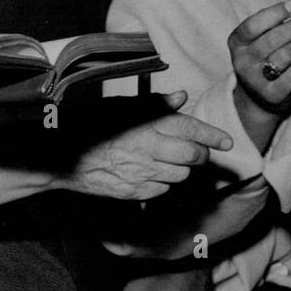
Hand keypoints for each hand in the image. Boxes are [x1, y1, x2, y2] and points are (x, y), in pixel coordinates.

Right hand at [55, 91, 233, 201]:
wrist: (62, 157)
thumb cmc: (91, 126)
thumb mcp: (122, 107)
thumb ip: (155, 104)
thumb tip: (180, 97)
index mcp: (148, 126)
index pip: (191, 130)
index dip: (213, 136)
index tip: (228, 142)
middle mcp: (149, 151)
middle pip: (193, 157)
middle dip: (201, 154)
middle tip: (198, 151)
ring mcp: (142, 174)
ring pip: (180, 176)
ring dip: (181, 169)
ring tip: (168, 160)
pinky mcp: (133, 193)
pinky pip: (162, 190)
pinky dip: (163, 183)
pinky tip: (152, 173)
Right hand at [229, 1, 290, 151]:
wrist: (259, 96)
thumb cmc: (263, 57)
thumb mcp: (257, 38)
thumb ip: (269, 22)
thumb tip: (289, 7)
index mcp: (237, 43)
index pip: (252, 25)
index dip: (275, 13)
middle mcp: (242, 62)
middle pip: (270, 40)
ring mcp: (256, 80)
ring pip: (284, 56)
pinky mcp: (273, 95)